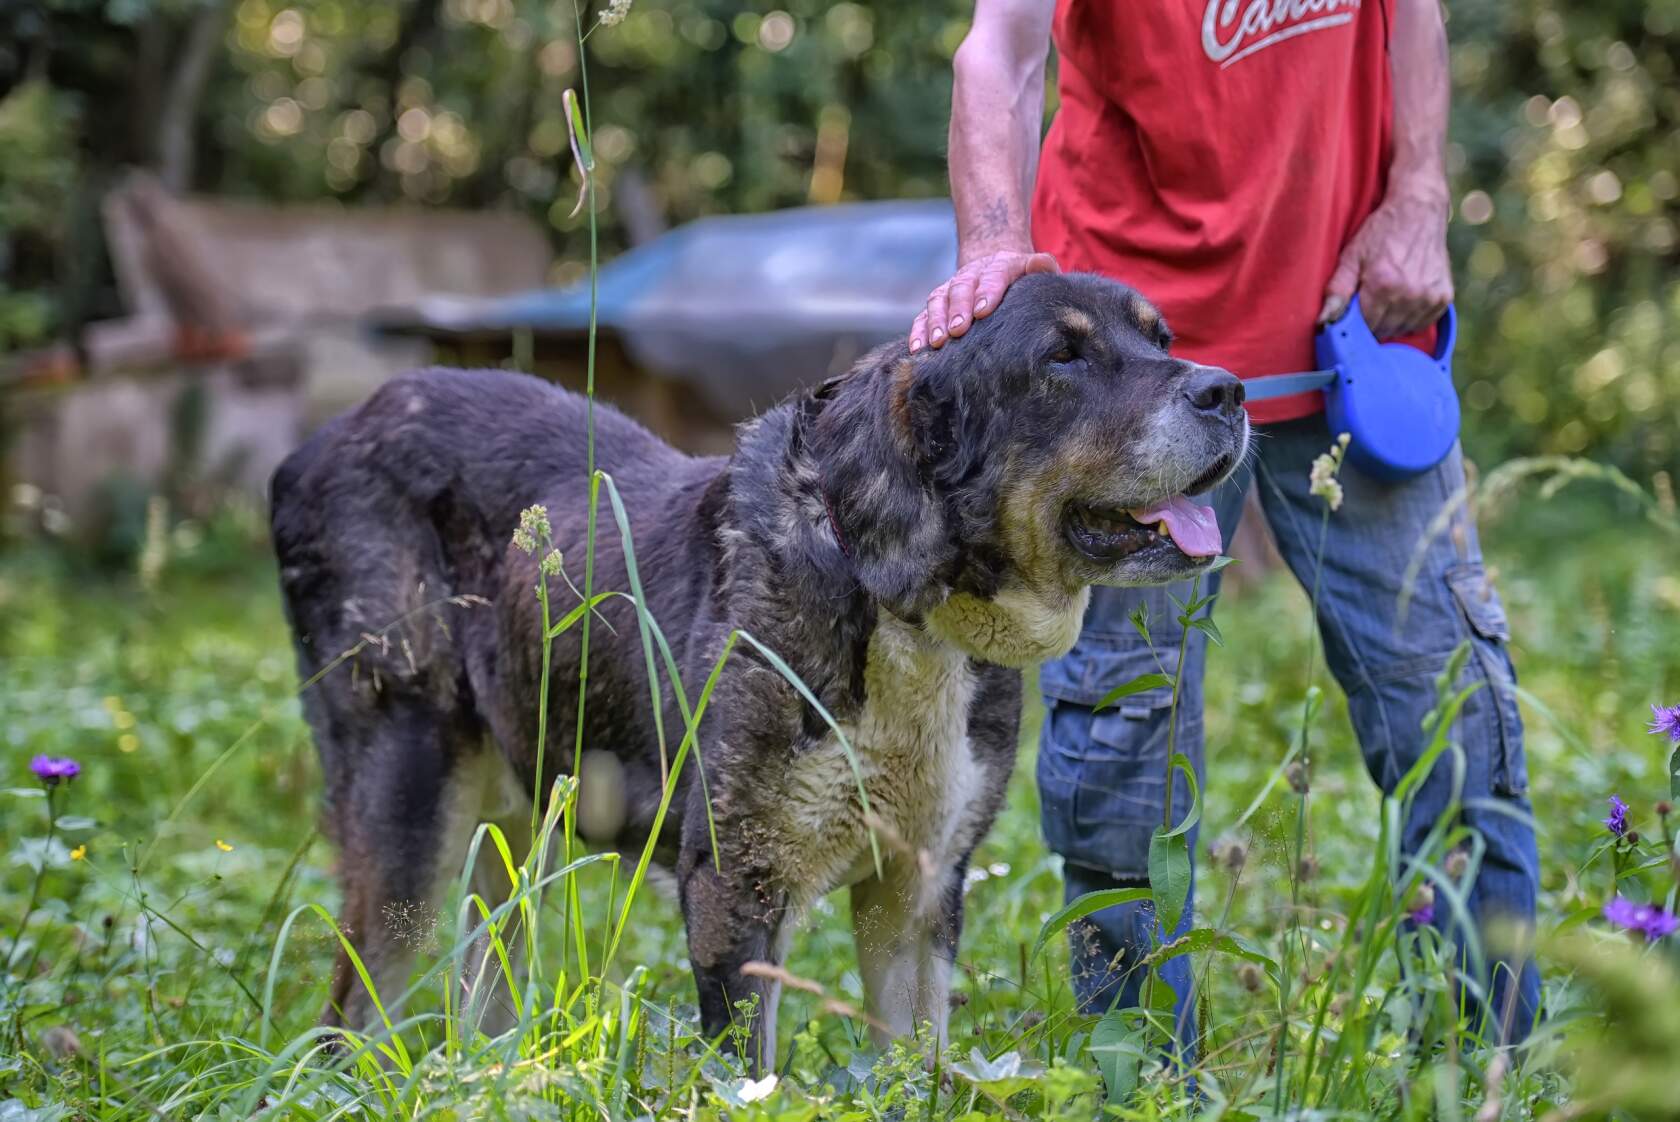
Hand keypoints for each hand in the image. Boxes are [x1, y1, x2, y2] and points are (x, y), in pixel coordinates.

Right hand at [909, 248, 1058, 351]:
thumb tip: (1041, 262)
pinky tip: (918, 349)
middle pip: (961, 287)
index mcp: (1000, 264)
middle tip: (957, 330)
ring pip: (938, 300)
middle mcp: (972, 273)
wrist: (998, 270)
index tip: (982, 312)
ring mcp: (951, 288)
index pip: (993, 274)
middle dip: (957, 309)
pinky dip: (918, 331)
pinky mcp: (938, 304)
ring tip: (937, 342)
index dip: (987, 291)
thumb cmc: (1023, 281)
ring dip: (935, 321)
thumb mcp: (1037, 272)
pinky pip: (923, 315)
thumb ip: (1042, 267)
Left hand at [1318, 190, 1451, 339]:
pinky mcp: (1444, 298)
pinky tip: (1404, 297)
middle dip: (1370, 322)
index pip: (1362, 329)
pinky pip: (1421, 324)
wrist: (1419, 211)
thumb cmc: (1380, 233)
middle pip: (1381, 331)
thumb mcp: (1350, 257)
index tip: (1351, 312)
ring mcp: (1429, 297)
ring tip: (1386, 296)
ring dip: (1390, 321)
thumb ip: (1336, 291)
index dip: (1353, 324)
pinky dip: (1410, 317)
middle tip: (1368, 300)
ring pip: (1401, 330)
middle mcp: (1409, 295)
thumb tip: (1323, 322)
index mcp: (1382, 286)